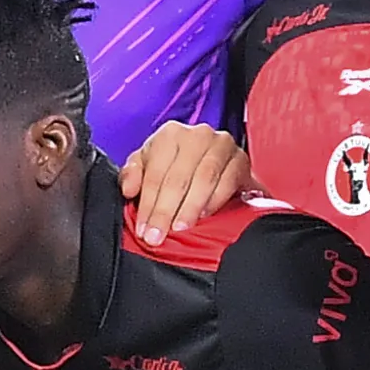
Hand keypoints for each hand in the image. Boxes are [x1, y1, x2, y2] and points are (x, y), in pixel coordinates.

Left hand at [121, 122, 250, 240]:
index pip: (155, 173)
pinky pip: (227, 182)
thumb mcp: (149, 165)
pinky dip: (214, 201)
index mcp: (170, 134)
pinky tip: (203, 215)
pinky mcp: (241, 159)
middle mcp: (197, 135)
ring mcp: (221, 145)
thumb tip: (128, 189)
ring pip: (203, 179)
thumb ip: (133, 175)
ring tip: (180, 228)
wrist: (215, 164)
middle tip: (158, 235)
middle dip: (165, 211)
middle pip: (178, 178)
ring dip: (190, 208)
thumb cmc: (178, 164)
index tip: (143, 229)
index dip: (147, 204)